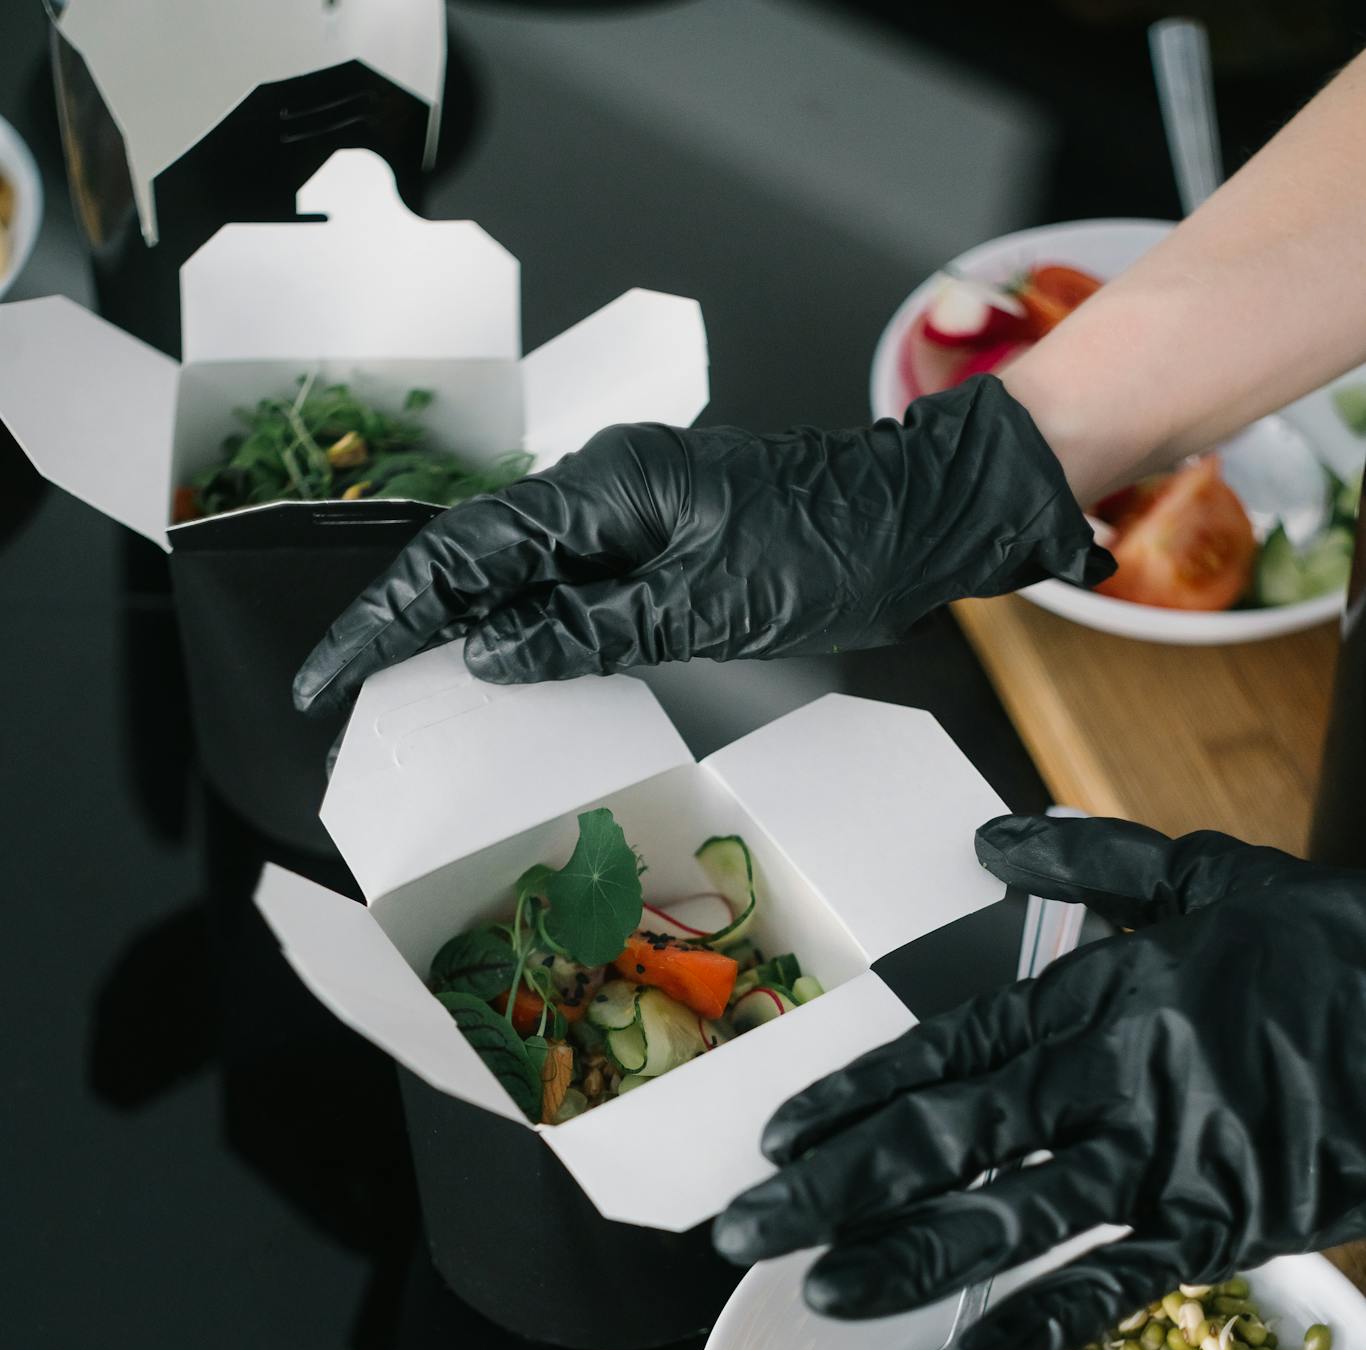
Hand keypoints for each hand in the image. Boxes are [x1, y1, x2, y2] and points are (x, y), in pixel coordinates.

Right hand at [292, 379, 1108, 717]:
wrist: (918, 522)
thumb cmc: (833, 547)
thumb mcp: (707, 604)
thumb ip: (589, 628)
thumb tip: (486, 653)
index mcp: (603, 490)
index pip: (461, 555)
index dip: (386, 616)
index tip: (331, 671)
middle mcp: (602, 493)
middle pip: (470, 560)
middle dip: (400, 625)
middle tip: (341, 690)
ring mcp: (626, 517)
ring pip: (513, 576)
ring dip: (453, 631)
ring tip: (396, 691)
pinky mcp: (653, 546)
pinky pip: (565, 589)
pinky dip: (523, 633)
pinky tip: (498, 671)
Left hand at [713, 816, 1365, 1349]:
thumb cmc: (1331, 944)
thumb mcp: (1208, 874)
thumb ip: (1092, 865)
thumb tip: (994, 841)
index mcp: (1095, 996)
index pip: (945, 1051)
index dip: (853, 1094)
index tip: (775, 1133)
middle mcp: (1109, 1076)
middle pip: (946, 1140)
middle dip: (833, 1185)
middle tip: (741, 1229)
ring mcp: (1164, 1155)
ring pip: (1011, 1215)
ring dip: (907, 1255)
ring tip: (817, 1291)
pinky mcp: (1225, 1223)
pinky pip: (1124, 1281)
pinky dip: (1054, 1319)